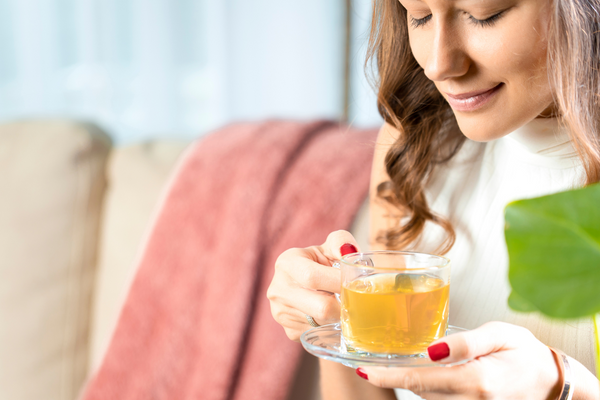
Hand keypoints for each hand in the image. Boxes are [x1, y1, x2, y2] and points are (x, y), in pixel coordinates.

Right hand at [267, 230, 358, 340]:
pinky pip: (319, 333)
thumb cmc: (322, 262)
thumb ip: (342, 242)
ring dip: (339, 315)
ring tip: (341, 302)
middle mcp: (278, 289)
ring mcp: (281, 312)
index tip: (357, 283)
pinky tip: (330, 313)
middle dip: (344, 304)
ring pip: (323, 322)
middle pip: (321, 307)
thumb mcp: (330, 246)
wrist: (306, 282)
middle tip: (357, 298)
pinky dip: (330, 325)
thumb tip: (350, 252)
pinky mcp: (289, 330)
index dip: (338, 282)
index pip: (312, 277)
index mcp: (287, 263)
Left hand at [358, 321, 561, 399]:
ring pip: (427, 397)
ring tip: (392, 363)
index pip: (420, 380)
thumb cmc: (525, 351)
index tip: (364, 370)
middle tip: (371, 359)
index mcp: (476, 381)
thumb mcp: (499, 334)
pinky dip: (427, 387)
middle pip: (418, 391)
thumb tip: (432, 350)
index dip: (388, 377)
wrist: (552, 380)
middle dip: (394, 377)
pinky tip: (423, 371)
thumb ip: (465, 343)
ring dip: (410, 381)